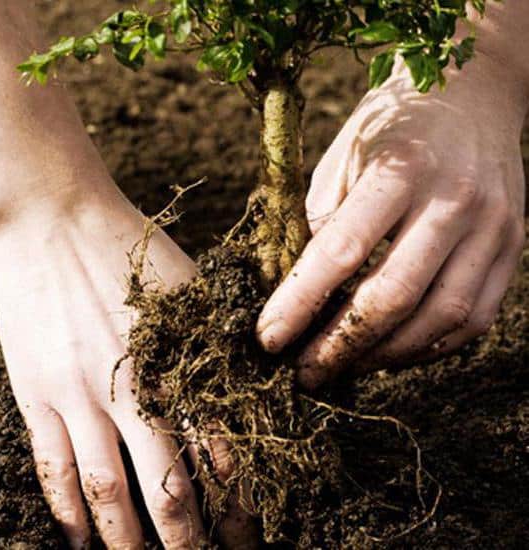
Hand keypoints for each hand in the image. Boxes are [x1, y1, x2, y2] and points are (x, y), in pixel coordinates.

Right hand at [0, 186, 254, 548]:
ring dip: (130, 542)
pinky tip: (82, 541)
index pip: (221, 453)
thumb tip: (254, 387)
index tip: (252, 532)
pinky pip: (53, 467)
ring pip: (109, 491)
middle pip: (169, 486)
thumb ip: (220, 342)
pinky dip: (68, 512)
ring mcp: (80, 395)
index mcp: (180, 362)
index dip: (239, 502)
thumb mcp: (193, 289)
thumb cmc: (132, 250)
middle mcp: (134, 390)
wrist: (55, 220)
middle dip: (193, 539)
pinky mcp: (38, 392)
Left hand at [257, 54, 526, 388]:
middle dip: (340, 346)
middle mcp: (454, 199)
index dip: (299, 303)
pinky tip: (393, 351)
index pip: (341, 251)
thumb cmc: (392, 129)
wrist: (473, 95)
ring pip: (440, 317)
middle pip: (394, 295)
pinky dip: (429, 346)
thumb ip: (320, 223)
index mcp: (400, 168)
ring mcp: (493, 226)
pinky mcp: (512, 246)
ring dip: (385, 355)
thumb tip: (299, 293)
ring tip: (345, 366)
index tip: (268, 339)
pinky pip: (474, 318)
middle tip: (305, 372)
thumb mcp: (341, 159)